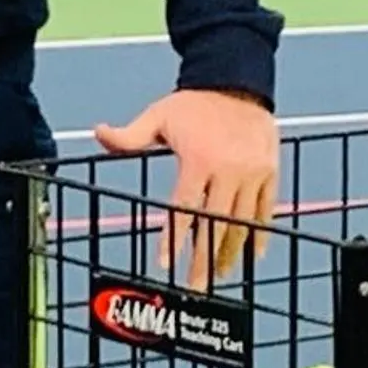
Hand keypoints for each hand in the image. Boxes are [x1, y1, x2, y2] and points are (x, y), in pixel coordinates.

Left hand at [93, 88, 278, 286]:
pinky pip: (266, 209)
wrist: (238, 82)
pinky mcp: (270, 171)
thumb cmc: (194, 103)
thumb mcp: (158, 115)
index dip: (174, 239)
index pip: (184, 209)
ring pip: (241, 222)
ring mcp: (252, 173)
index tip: (165, 263)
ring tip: (219, 275)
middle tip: (194, 286)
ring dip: (231, 253)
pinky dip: (259, 233)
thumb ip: (129, 134)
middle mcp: (228, 170)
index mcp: (198, 160)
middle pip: (214, 224)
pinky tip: (252, 254)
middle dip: (203, 259)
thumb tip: (98, 133)